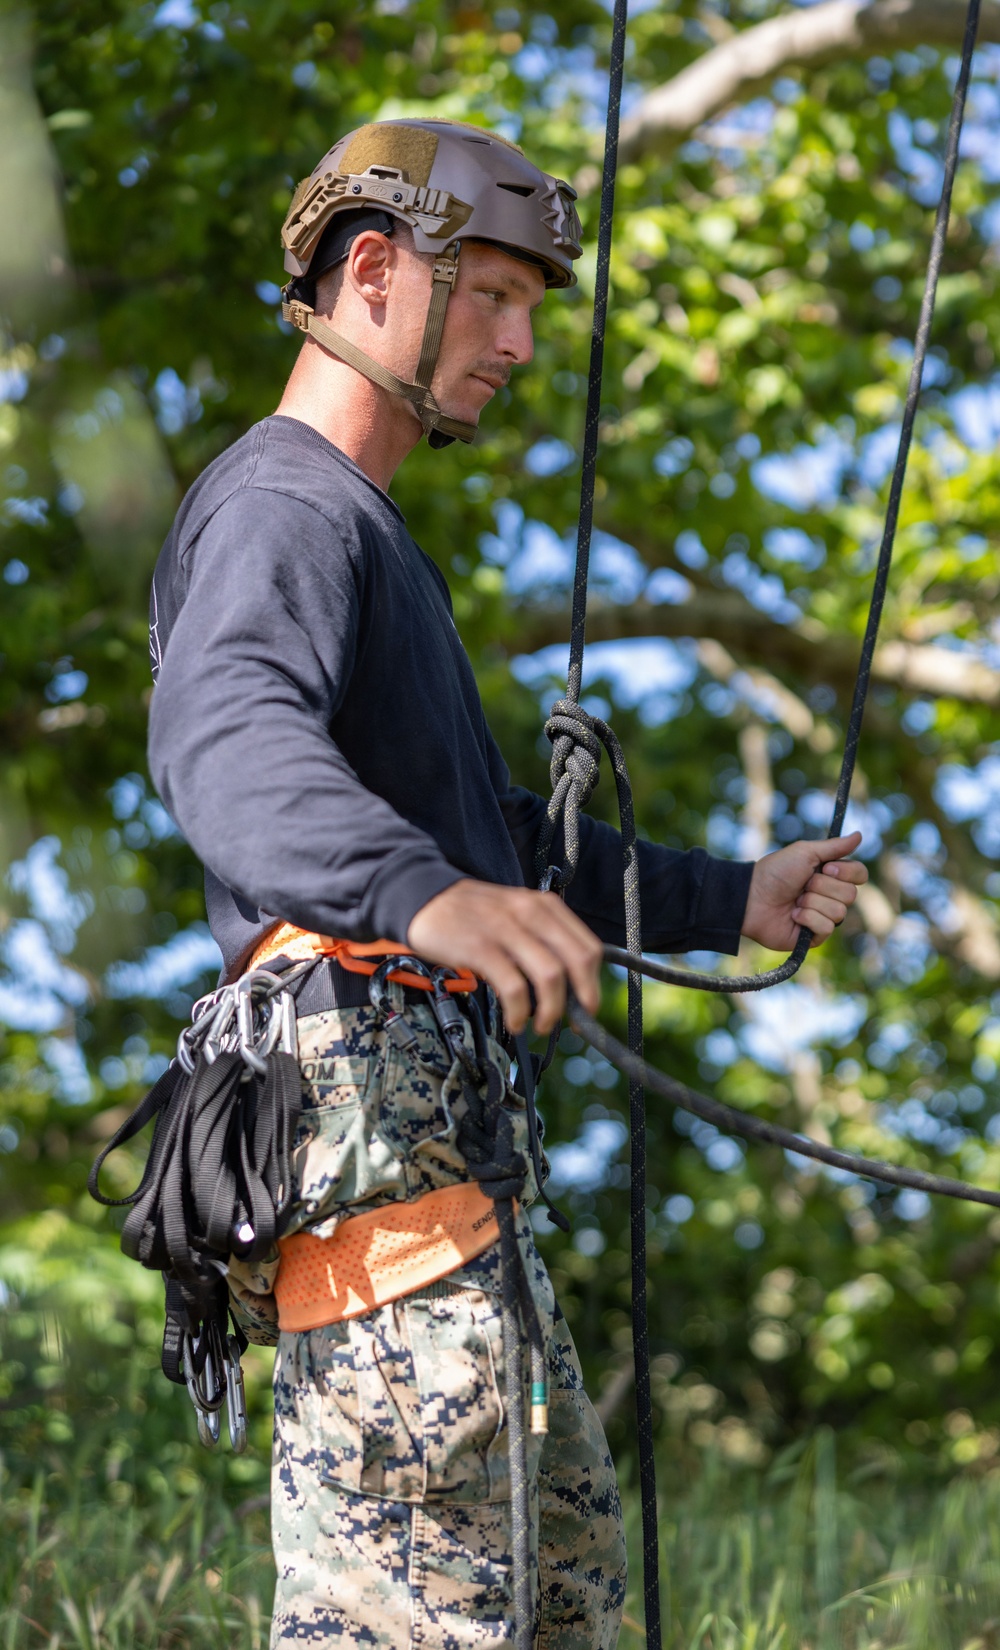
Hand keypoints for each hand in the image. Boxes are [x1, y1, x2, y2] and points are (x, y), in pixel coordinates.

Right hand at [406, 879, 601, 1034]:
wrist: (423, 896)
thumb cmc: (473, 912)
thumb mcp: (516, 912)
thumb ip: (542, 937)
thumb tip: (569, 983)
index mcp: (544, 905)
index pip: (588, 946)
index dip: (594, 982)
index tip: (588, 1005)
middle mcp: (531, 913)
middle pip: (577, 961)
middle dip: (583, 999)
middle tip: (574, 1022)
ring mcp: (506, 929)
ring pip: (550, 976)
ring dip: (552, 1010)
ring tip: (541, 1024)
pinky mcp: (481, 948)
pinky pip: (514, 987)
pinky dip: (520, 1012)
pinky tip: (516, 1021)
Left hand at [741, 831, 868, 951]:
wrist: (752, 897)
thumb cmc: (775, 872)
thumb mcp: (804, 852)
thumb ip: (834, 847)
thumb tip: (860, 835)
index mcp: (831, 875)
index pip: (860, 875)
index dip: (846, 872)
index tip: (825, 868)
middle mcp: (831, 896)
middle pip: (851, 894)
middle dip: (822, 887)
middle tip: (803, 885)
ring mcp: (824, 916)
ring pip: (839, 912)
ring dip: (812, 903)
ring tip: (795, 901)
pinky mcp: (815, 935)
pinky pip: (827, 927)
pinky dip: (807, 918)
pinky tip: (793, 915)